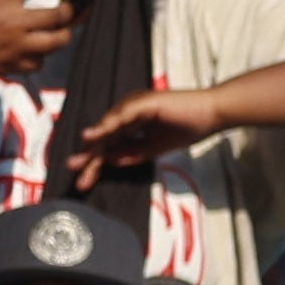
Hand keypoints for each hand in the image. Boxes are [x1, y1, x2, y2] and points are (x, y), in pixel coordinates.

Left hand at [68, 85, 225, 186]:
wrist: (211, 115)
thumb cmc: (188, 128)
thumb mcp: (154, 148)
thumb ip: (132, 153)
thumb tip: (109, 161)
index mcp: (132, 122)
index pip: (110, 144)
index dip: (96, 162)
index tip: (85, 182)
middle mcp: (129, 111)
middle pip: (105, 136)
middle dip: (89, 156)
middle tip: (73, 172)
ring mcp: (135, 105)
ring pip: (109, 127)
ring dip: (93, 144)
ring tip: (77, 161)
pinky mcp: (144, 102)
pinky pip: (121, 117)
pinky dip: (106, 126)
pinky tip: (92, 136)